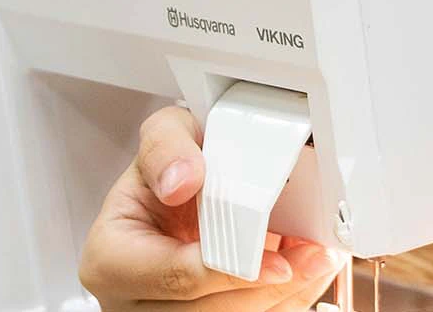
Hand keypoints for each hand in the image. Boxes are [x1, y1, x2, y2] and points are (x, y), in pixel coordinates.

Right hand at [80, 106, 346, 310]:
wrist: (172, 201)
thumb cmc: (166, 178)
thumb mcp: (162, 138)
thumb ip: (168, 146)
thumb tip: (185, 177)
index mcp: (113, 262)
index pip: (177, 276)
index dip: (232, 269)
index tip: (277, 260)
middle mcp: (136, 301)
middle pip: (213, 311)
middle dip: (272, 286)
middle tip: (316, 256)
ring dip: (287, 295)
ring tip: (319, 260)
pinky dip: (286, 300)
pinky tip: (306, 274)